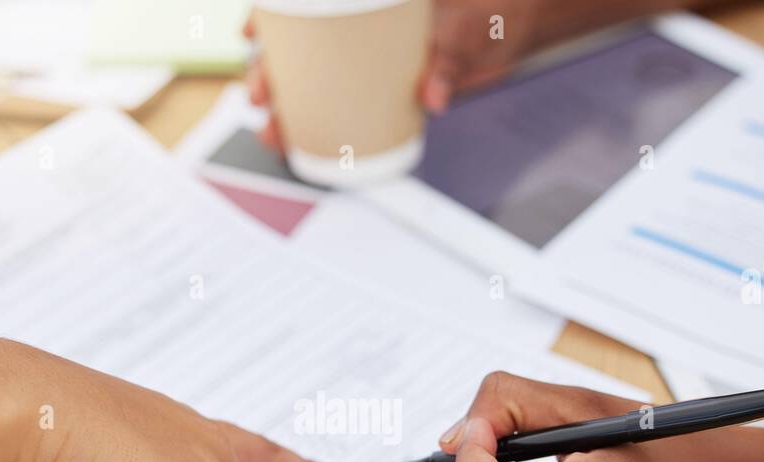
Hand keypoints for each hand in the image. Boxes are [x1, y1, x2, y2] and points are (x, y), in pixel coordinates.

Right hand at [245, 0, 628, 148]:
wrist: (513, 32)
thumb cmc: (487, 14)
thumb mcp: (465, 34)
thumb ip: (446, 63)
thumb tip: (432, 97)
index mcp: (367, 9)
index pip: (306, 5)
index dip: (268, 19)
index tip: (250, 35)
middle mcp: (358, 33)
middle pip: (294, 51)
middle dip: (266, 75)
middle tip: (262, 97)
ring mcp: (365, 64)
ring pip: (309, 85)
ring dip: (285, 111)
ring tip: (273, 133)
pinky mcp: (380, 92)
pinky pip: (340, 110)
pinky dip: (317, 128)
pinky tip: (298, 145)